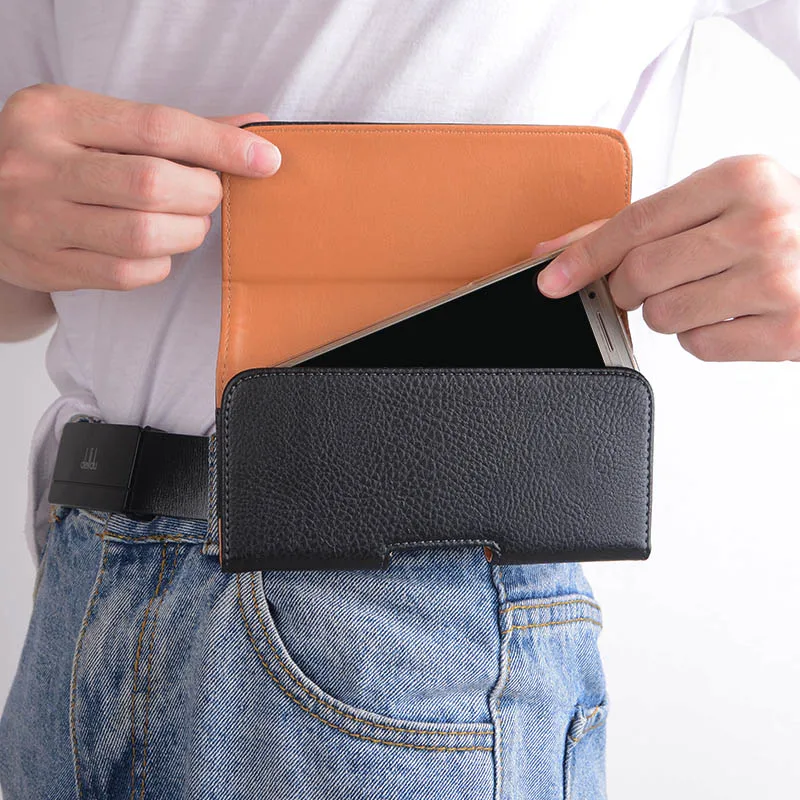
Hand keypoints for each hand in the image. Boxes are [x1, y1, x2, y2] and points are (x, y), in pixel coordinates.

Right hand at [0, 83, 281, 291]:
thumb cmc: (54, 158)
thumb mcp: (93, 123)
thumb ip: (167, 128)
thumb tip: (251, 130)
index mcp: (53, 114)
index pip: (155, 127)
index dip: (220, 145)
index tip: (265, 158)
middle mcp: (38, 165)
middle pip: (152, 184)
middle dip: (203, 194)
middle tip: (209, 194)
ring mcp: (38, 220)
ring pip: (144, 236)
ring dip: (188, 232)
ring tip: (187, 221)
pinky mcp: (47, 266)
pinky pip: (128, 274)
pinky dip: (161, 263)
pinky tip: (158, 248)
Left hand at [534, 155, 799, 361]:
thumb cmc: (787, 225)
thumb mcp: (726, 199)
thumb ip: (646, 220)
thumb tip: (558, 250)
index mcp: (741, 180)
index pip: (634, 224)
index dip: (584, 256)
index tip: (551, 280)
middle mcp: (760, 225)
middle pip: (639, 274)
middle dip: (627, 288)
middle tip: (648, 283)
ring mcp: (776, 280)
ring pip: (662, 315)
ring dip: (668, 312)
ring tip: (710, 291)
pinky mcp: (787, 331)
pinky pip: (698, 346)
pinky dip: (702, 336)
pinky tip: (732, 314)